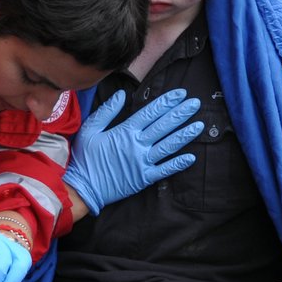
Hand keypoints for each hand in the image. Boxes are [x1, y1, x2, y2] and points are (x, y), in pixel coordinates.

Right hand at [61, 88, 203, 213]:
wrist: (82, 187)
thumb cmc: (84, 158)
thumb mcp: (90, 130)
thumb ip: (107, 111)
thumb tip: (121, 94)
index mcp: (125, 131)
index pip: (150, 113)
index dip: (166, 102)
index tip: (180, 94)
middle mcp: (137, 145)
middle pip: (164, 126)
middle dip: (181, 113)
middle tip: (196, 103)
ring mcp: (142, 162)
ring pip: (168, 146)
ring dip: (184, 135)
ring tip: (199, 125)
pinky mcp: (144, 178)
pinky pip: (165, 170)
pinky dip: (178, 163)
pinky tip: (191, 157)